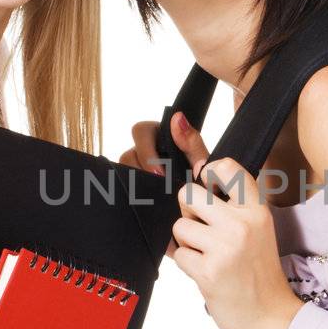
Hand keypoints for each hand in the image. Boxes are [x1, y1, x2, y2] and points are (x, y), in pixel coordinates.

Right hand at [118, 111, 210, 255]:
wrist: (205, 210)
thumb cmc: (203, 180)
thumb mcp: (200, 161)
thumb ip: (191, 141)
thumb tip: (177, 118)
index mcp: (158, 138)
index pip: (140, 131)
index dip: (146, 150)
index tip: (160, 173)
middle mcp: (143, 153)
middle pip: (127, 154)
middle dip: (140, 172)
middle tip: (158, 189)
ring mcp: (136, 172)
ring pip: (122, 173)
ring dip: (136, 186)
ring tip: (154, 200)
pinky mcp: (133, 191)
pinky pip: (122, 192)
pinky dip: (131, 199)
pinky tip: (145, 208)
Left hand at [170, 158, 304, 328]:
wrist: (270, 317)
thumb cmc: (259, 274)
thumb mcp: (258, 230)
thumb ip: (233, 206)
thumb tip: (196, 174)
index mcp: (257, 211)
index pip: (228, 168)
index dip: (208, 172)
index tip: (206, 185)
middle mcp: (242, 224)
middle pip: (189, 194)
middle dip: (187, 211)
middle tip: (201, 229)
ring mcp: (225, 248)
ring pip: (179, 227)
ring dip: (186, 243)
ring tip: (207, 256)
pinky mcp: (209, 271)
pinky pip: (178, 255)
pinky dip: (187, 265)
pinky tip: (206, 273)